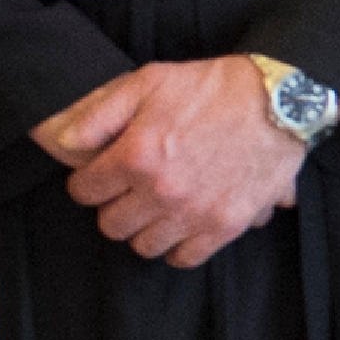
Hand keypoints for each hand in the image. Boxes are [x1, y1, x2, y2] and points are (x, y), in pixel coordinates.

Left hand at [35, 61, 301, 267]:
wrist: (278, 101)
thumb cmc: (211, 88)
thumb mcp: (147, 82)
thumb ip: (99, 113)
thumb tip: (61, 143)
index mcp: (136, 155)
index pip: (84, 191)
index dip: (88, 181)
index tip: (102, 173)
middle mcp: (161, 191)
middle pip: (110, 225)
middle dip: (114, 205)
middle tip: (130, 189)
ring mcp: (194, 213)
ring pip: (144, 246)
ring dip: (144, 228)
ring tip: (156, 206)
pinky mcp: (224, 226)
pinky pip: (184, 258)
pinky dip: (177, 247)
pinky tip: (181, 225)